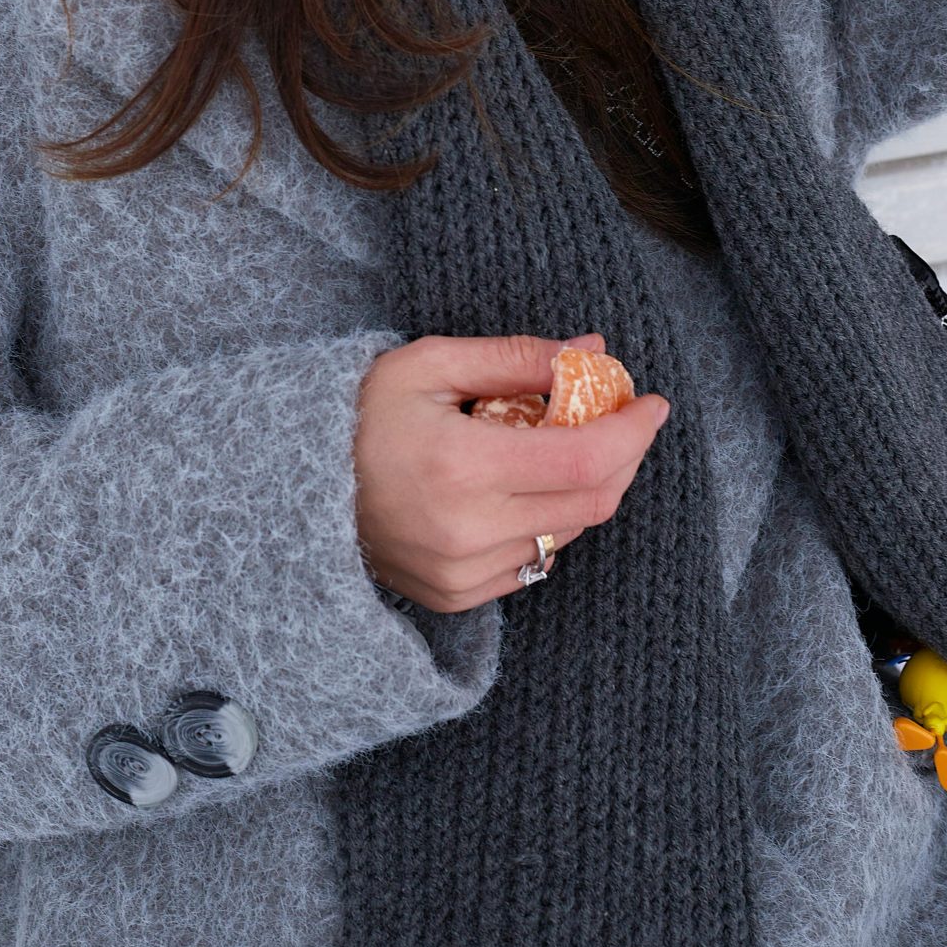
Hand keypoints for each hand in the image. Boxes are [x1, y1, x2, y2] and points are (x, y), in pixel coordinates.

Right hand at [353, 331, 670, 612]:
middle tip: (624, 418)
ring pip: (569, 534)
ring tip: (572, 443)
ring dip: (588, 486)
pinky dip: (549, 521)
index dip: (633, 430)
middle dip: (624, 456)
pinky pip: (535, 562)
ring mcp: (463, 573)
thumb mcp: (431, 364)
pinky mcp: (458, 596)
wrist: (294, 490)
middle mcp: (468, 531)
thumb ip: (515, 357)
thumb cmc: (360, 415)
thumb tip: (590, 350)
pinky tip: (529, 486)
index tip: (651, 402)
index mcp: (461, 466)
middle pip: (592, 501)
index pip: (585, 457)